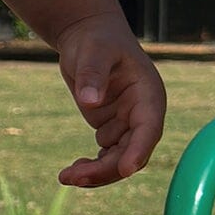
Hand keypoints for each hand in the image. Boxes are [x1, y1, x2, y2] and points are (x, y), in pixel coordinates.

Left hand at [54, 12, 164, 186]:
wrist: (89, 36)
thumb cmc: (96, 39)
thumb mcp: (93, 51)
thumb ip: (93, 74)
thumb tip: (90, 101)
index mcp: (148, 95)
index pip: (148, 128)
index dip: (138, 150)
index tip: (125, 170)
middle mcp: (142, 114)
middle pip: (131, 152)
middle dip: (106, 169)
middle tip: (72, 178)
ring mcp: (127, 124)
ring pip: (118, 159)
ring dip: (96, 173)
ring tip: (66, 178)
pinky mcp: (111, 128)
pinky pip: (106, 156)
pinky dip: (91, 167)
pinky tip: (70, 173)